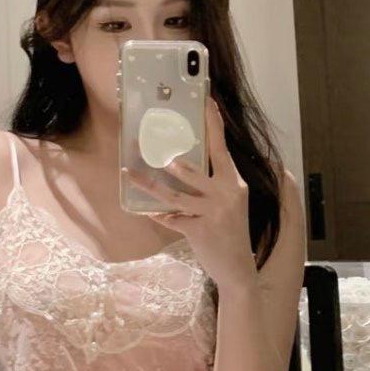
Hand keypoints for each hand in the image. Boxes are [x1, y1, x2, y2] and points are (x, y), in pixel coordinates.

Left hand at [123, 95, 257, 290]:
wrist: (238, 269)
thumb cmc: (230, 231)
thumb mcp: (230, 203)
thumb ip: (213, 185)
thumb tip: (184, 165)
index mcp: (234, 183)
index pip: (221, 148)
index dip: (214, 123)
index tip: (207, 102)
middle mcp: (226, 194)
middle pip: (195, 170)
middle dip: (176, 161)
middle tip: (157, 151)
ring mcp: (213, 213)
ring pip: (175, 195)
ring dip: (150, 185)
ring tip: (131, 174)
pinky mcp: (199, 230)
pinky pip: (172, 218)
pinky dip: (160, 216)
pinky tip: (150, 213)